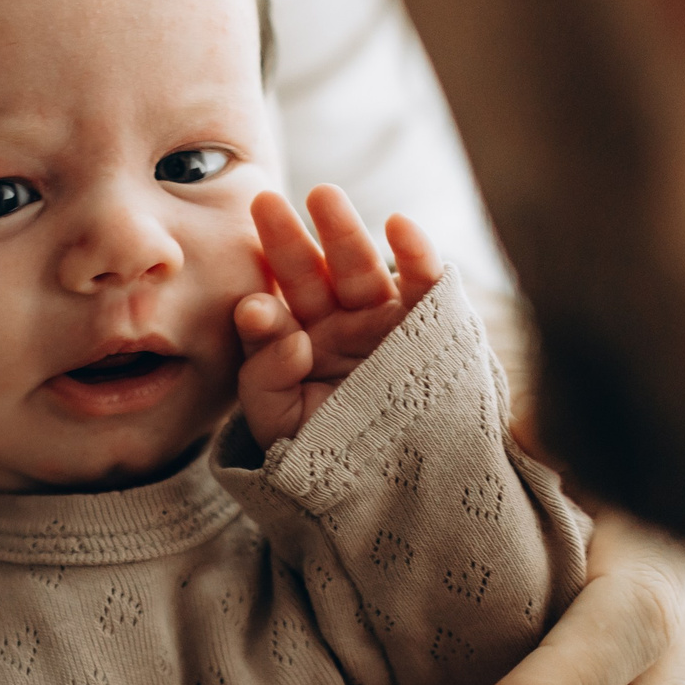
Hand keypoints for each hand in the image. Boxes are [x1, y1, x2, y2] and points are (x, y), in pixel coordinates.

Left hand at [234, 185, 444, 447]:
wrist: (396, 489)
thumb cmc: (329, 455)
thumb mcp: (278, 424)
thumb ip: (262, 378)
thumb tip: (277, 325)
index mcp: (298, 343)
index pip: (273, 318)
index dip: (263, 311)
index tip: (255, 309)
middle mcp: (338, 325)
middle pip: (308, 276)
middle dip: (286, 239)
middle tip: (262, 201)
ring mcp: (383, 323)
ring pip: (360, 269)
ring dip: (342, 231)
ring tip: (322, 195)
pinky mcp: (429, 326)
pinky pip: (424, 284)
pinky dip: (416, 253)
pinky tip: (399, 223)